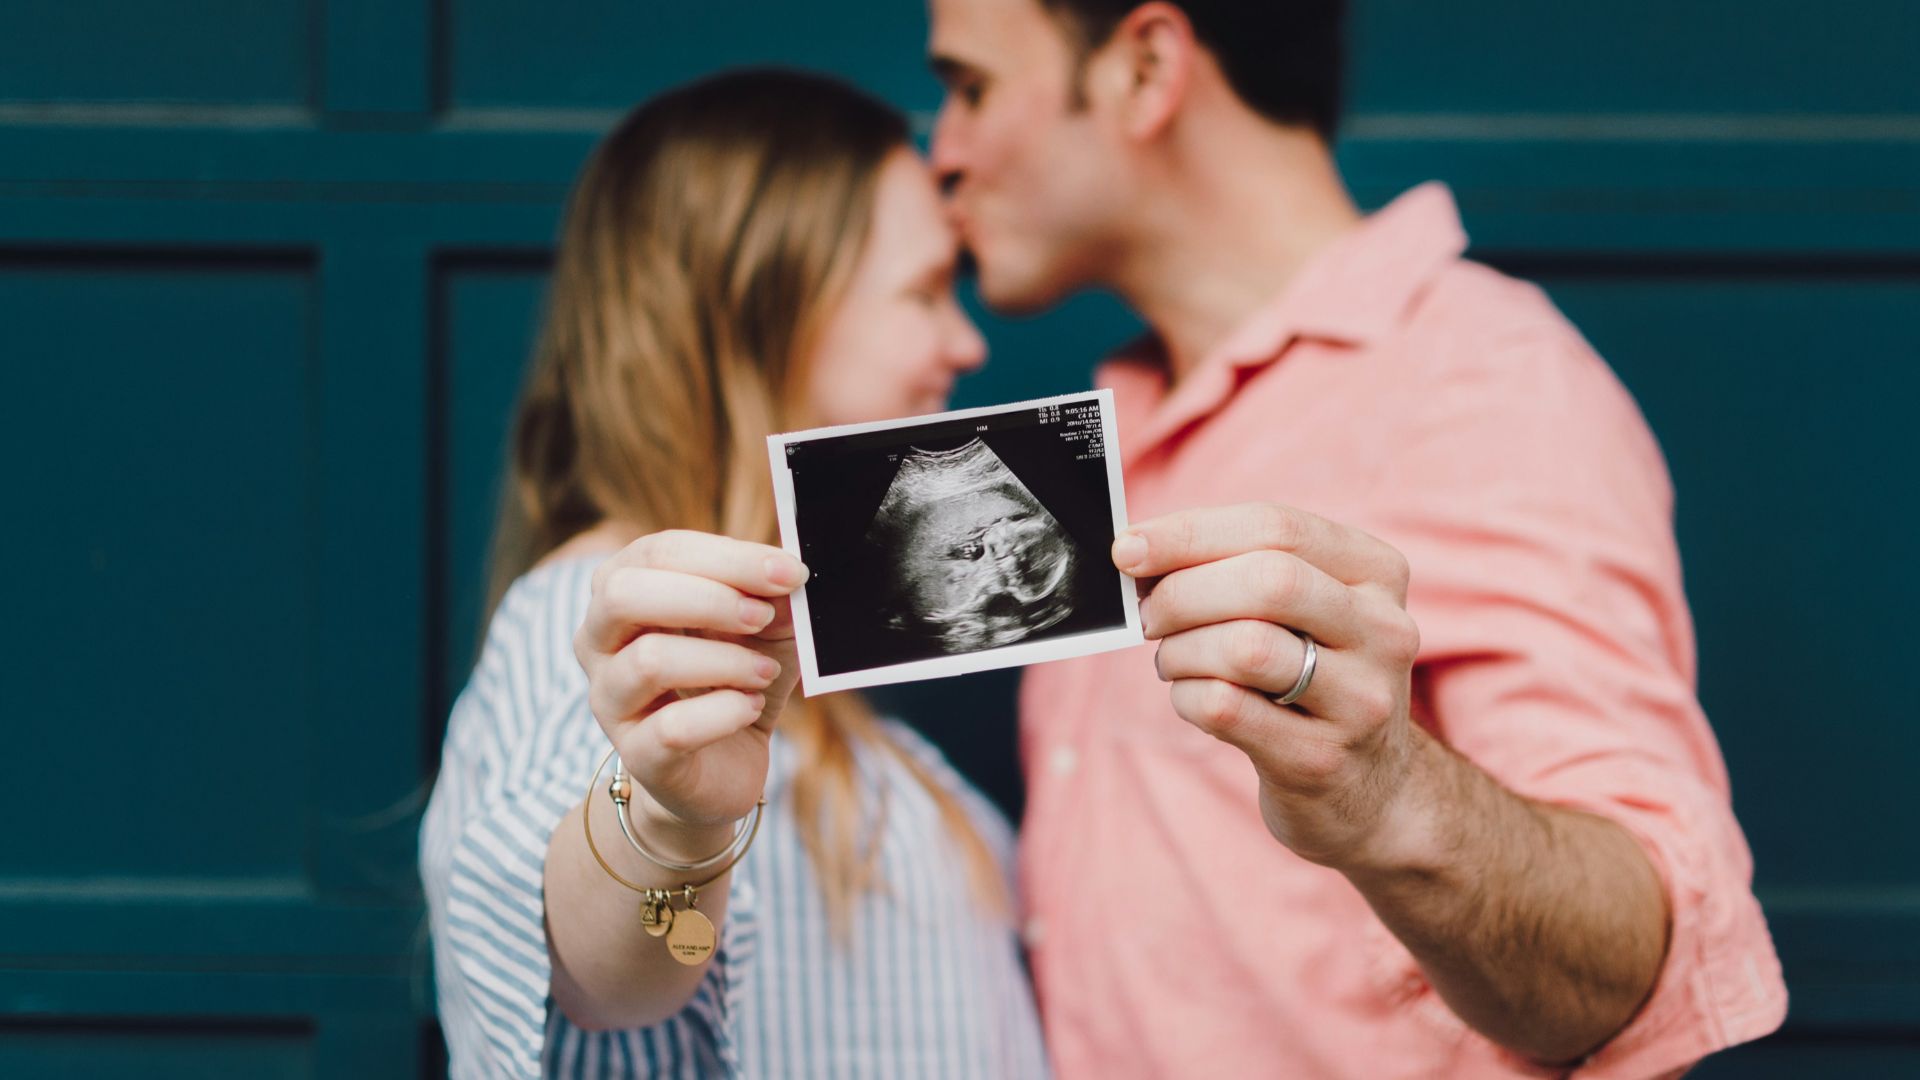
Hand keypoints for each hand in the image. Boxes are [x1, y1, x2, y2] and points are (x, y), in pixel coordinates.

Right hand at [574, 530, 808, 844]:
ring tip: (764, 672)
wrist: (723, 765)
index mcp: (623, 590)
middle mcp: (599, 641)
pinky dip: (725, 712)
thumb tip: (788, 572)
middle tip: (762, 616)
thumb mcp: (763, 627)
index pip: (658, 553)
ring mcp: (610, 700)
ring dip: (724, 660)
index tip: (788, 572)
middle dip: (708, 599)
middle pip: (625, 595)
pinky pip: (672, 728)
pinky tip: (750, 707)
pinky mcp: (637, 754)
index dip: (727, 557)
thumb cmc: (734, 678)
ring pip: (649, 661)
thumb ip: (771, 595)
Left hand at [1115, 503, 1423, 869]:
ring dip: (1181, 649)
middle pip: (1267, 582)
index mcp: (1378, 574)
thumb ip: (1237, 568)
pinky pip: (1227, 708)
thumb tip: (1139, 550)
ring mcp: (1361, 701)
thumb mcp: (1304, 612)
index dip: (1190, 533)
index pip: (1277, 527)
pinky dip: (1186, 696)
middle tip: (1148, 615)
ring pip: (1245, 647)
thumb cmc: (1312, 677)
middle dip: (1183, 593)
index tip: (1129, 548)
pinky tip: (1191, 697)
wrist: (1370, 790)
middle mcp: (1384, 631)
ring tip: (1173, 660)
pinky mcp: (1322, 759)